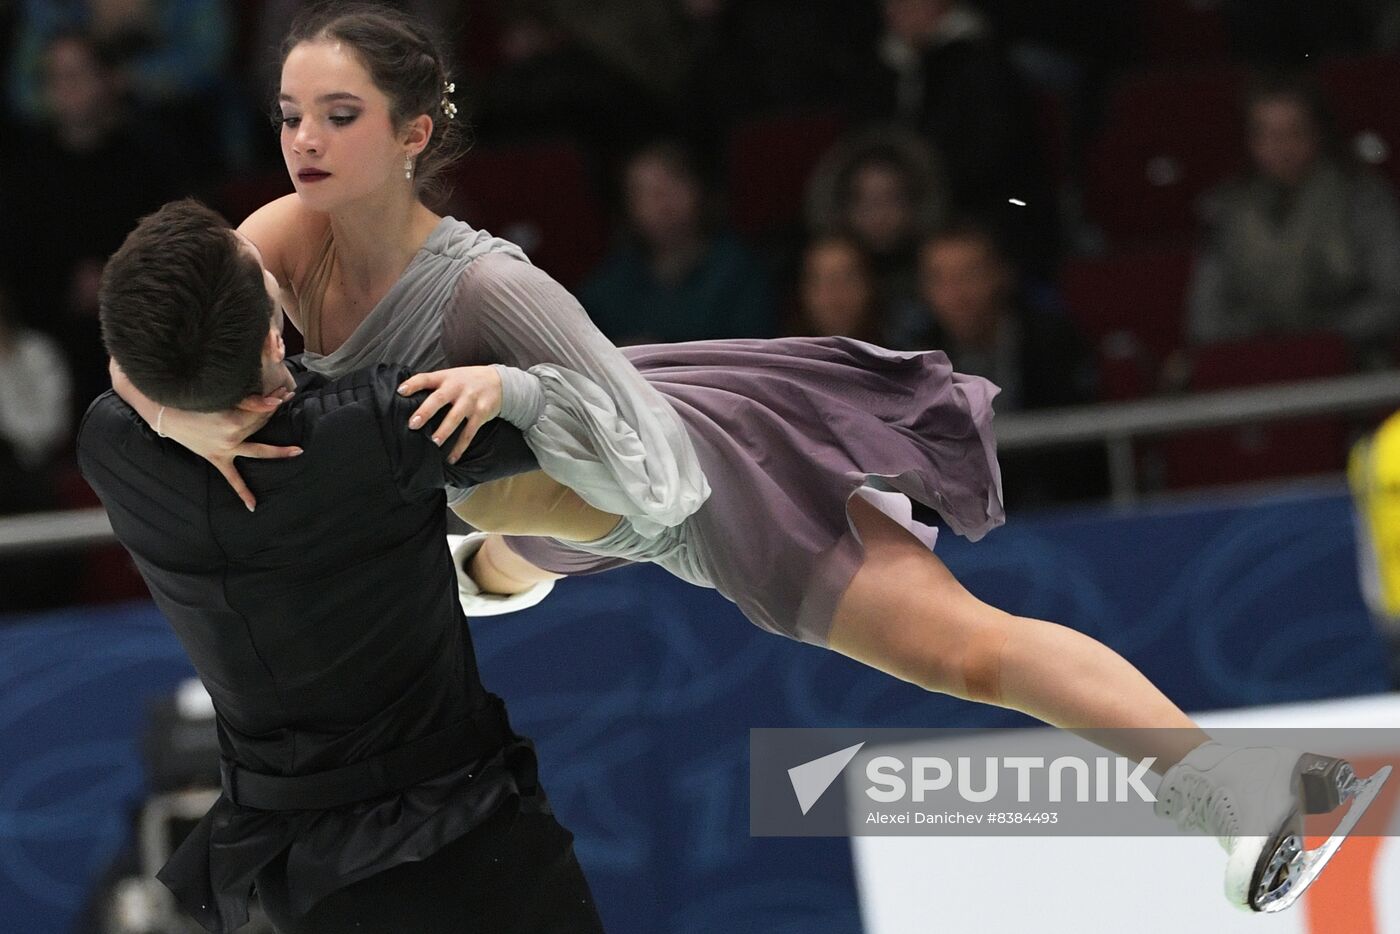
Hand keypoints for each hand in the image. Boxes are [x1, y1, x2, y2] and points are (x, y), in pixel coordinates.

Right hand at [157, 390, 300, 511]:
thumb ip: (248, 401)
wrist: (165, 413)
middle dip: (274, 411)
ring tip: (298, 451)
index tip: (285, 391)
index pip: (262, 410)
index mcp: (233, 421)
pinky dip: (243, 492)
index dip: (274, 398)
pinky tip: (253, 506)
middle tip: (287, 399)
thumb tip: (274, 402)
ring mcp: (225, 451)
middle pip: (260, 425)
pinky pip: (232, 478)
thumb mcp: (219, 397)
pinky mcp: (216, 458)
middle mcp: (232, 439)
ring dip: (278, 452)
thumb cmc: (191, 399)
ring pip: (257, 450)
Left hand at [397, 366, 502, 463]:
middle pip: (440, 399)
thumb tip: (405, 395)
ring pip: (455, 417)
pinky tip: (452, 458)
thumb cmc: (468, 380)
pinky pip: (469, 432)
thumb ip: (434, 384)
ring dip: (444, 431)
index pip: (426, 378)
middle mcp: (457, 388)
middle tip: (413, 424)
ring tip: (434, 443)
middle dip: (426, 411)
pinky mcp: (481, 414)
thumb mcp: (452, 375)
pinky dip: (460, 447)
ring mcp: (470, 401)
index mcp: (446, 377)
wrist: (500, 382)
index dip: (413, 384)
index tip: (400, 392)